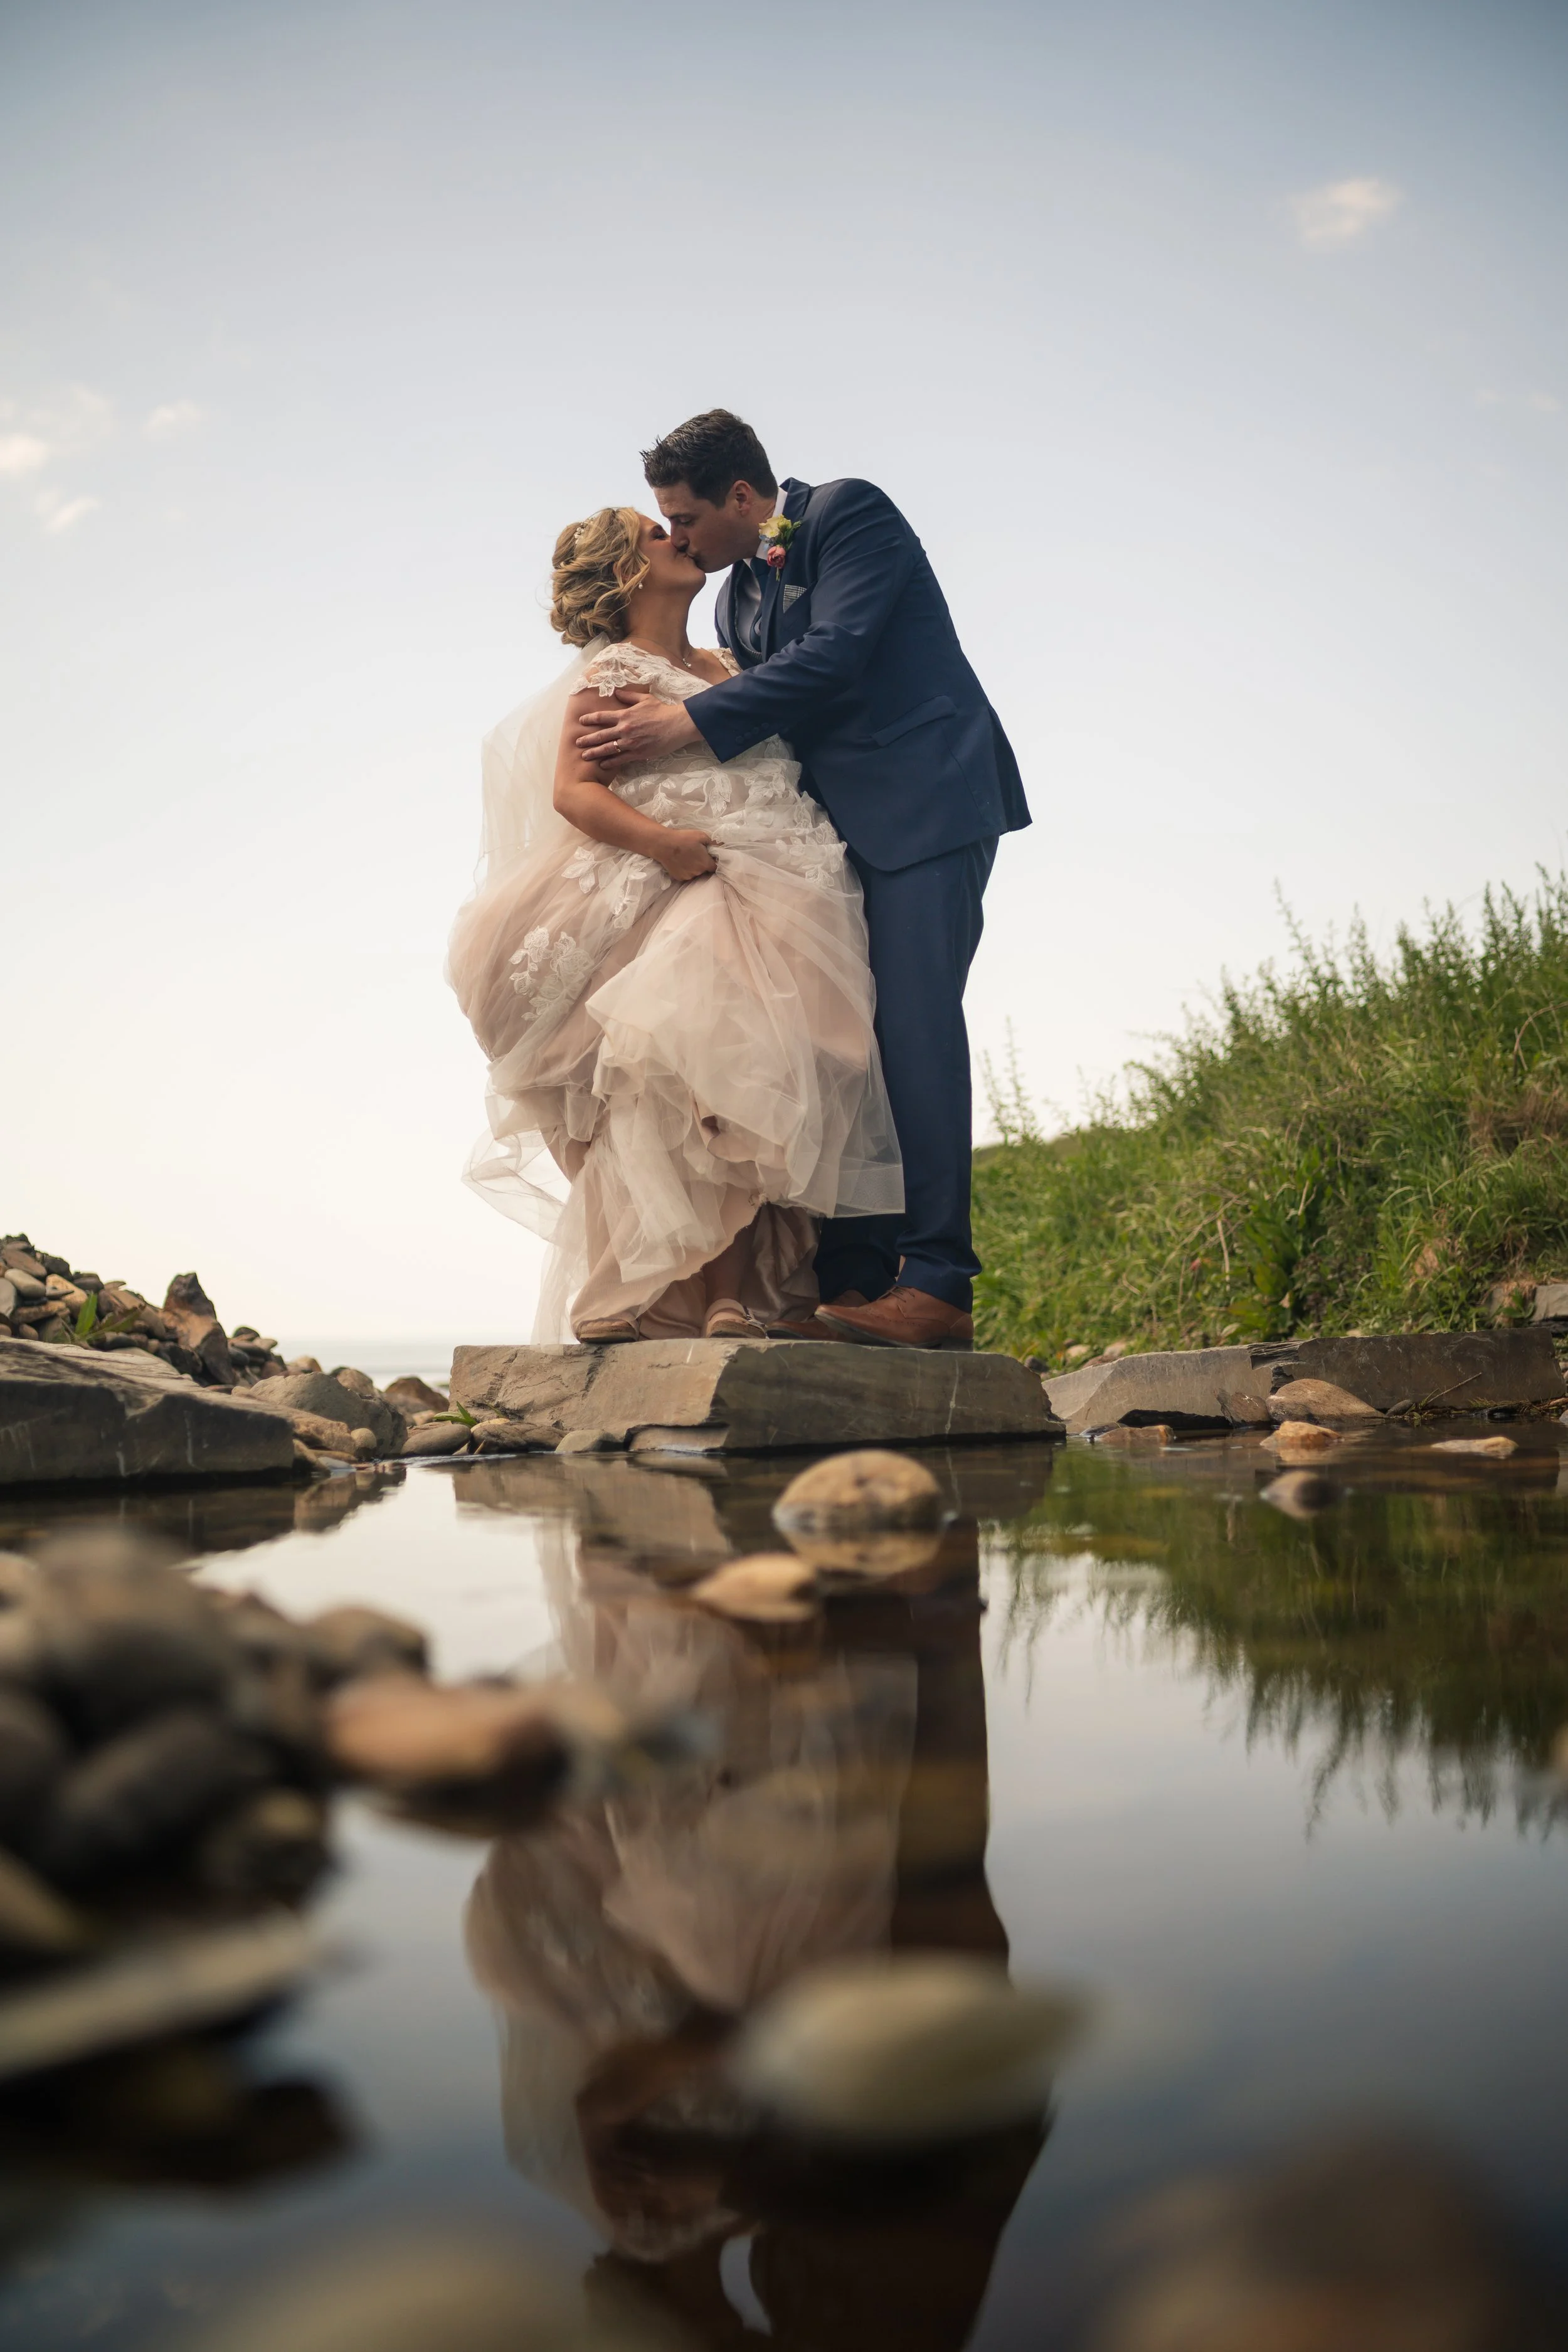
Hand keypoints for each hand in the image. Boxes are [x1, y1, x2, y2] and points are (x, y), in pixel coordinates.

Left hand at [576, 687, 699, 770]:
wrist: (676, 725)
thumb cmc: (662, 711)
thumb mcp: (644, 699)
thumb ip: (628, 696)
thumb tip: (615, 692)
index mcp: (625, 715)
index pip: (602, 717)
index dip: (590, 719)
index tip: (581, 721)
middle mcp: (624, 729)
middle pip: (601, 735)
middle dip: (587, 739)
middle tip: (577, 743)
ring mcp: (630, 743)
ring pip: (608, 748)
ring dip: (594, 752)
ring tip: (584, 756)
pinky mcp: (638, 753)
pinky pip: (620, 759)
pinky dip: (610, 762)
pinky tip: (602, 764)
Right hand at [652, 827, 716, 881]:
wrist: (664, 844)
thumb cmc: (684, 838)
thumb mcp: (701, 836)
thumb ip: (714, 842)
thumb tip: (723, 846)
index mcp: (705, 863)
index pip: (715, 867)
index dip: (713, 861)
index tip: (709, 856)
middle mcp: (698, 872)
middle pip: (704, 870)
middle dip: (702, 863)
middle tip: (696, 854)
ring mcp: (688, 876)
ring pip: (694, 873)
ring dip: (693, 867)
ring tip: (687, 857)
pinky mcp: (679, 877)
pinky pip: (685, 875)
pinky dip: (684, 870)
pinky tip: (680, 862)